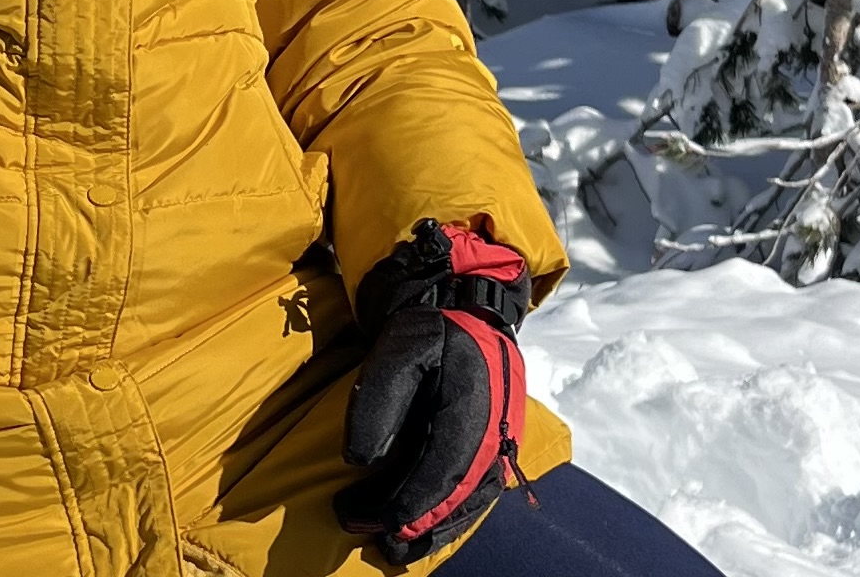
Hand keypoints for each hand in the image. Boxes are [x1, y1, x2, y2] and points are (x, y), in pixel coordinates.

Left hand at [336, 219, 533, 563]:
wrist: (471, 310)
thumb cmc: (430, 330)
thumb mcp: (397, 349)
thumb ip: (379, 401)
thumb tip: (361, 461)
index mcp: (472, 409)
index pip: (441, 472)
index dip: (408, 505)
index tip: (372, 523)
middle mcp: (494, 435)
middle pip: (457, 498)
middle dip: (416, 527)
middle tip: (375, 543)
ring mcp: (499, 444)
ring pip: (470, 503)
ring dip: (435, 530)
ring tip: (394, 550)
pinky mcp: (495, 448)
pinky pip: (476, 494)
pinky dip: (451, 516)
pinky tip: (424, 529)